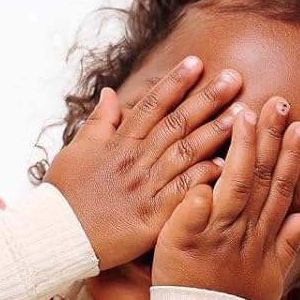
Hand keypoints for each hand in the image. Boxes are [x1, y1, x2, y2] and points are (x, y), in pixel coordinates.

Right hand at [44, 56, 242, 271]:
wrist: (57, 237)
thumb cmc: (65, 196)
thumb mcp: (76, 151)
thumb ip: (98, 123)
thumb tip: (108, 93)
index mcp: (118, 143)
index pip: (151, 105)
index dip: (175, 82)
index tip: (197, 62)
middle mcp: (135, 161)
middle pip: (176, 123)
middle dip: (206, 98)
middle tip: (234, 77)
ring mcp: (146, 187)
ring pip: (186, 152)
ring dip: (216, 131)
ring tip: (242, 113)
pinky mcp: (153, 216)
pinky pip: (184, 192)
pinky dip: (206, 176)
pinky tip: (229, 163)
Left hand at [150, 94, 299, 299]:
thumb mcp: (270, 278)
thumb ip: (289, 243)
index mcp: (261, 235)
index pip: (279, 187)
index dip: (290, 155)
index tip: (299, 125)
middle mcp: (241, 230)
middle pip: (260, 177)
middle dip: (270, 138)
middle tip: (276, 103)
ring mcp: (213, 234)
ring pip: (231, 184)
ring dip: (240, 149)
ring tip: (243, 115)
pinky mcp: (183, 241)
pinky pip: (192, 211)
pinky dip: (199, 190)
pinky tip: (203, 163)